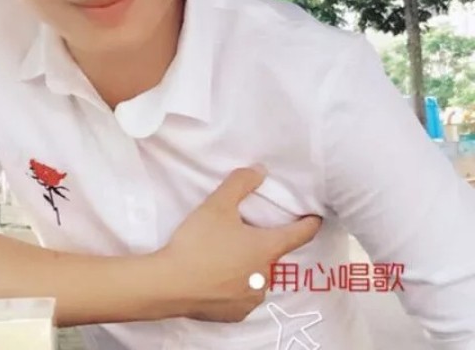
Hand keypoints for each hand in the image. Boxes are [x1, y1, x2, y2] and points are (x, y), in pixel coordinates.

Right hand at [156, 166, 321, 322]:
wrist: (170, 284)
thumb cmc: (198, 242)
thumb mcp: (217, 205)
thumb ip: (240, 183)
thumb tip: (261, 170)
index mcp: (266, 248)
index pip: (299, 234)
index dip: (309, 224)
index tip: (316, 218)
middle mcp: (265, 276)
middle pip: (269, 254)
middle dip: (259, 243)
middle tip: (238, 233)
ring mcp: (251, 299)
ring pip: (255, 275)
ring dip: (246, 265)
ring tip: (221, 256)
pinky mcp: (235, 314)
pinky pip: (241, 294)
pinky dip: (234, 285)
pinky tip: (215, 277)